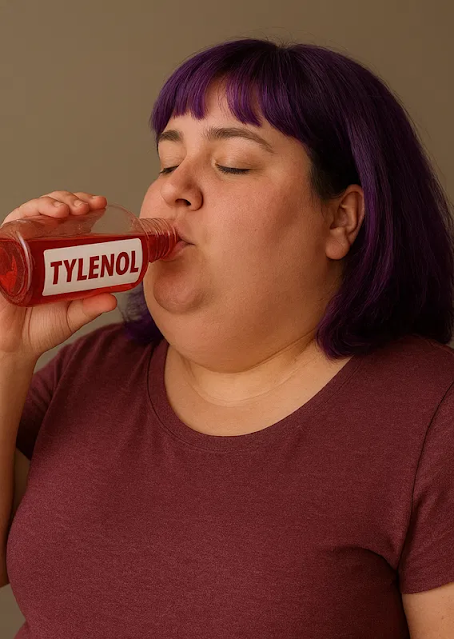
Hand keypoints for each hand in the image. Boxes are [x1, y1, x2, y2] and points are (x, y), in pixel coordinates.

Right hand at [0, 191, 117, 359]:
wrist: (15, 344)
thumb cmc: (44, 326)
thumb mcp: (74, 314)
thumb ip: (92, 306)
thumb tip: (113, 300)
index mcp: (61, 252)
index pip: (75, 219)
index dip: (87, 206)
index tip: (101, 204)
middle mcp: (41, 243)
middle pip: (56, 208)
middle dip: (72, 200)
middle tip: (86, 207)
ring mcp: (21, 245)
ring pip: (34, 210)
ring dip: (51, 203)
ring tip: (67, 210)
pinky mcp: (4, 251)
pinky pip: (11, 225)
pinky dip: (25, 214)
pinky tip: (40, 216)